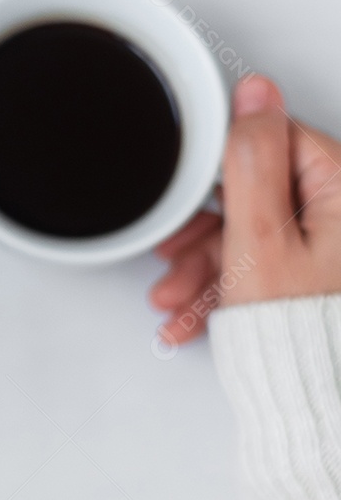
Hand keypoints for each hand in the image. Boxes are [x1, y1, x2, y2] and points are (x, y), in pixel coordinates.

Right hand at [151, 74, 340, 343]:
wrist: (309, 405)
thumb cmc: (297, 333)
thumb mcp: (259, 238)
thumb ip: (251, 159)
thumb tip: (255, 94)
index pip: (272, 142)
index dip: (222, 170)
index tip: (195, 197)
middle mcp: (339, 215)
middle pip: (254, 193)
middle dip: (204, 233)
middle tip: (177, 255)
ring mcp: (326, 249)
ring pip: (249, 233)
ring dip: (203, 266)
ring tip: (176, 298)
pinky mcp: (310, 276)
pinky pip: (258, 264)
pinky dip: (222, 287)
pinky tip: (196, 311)